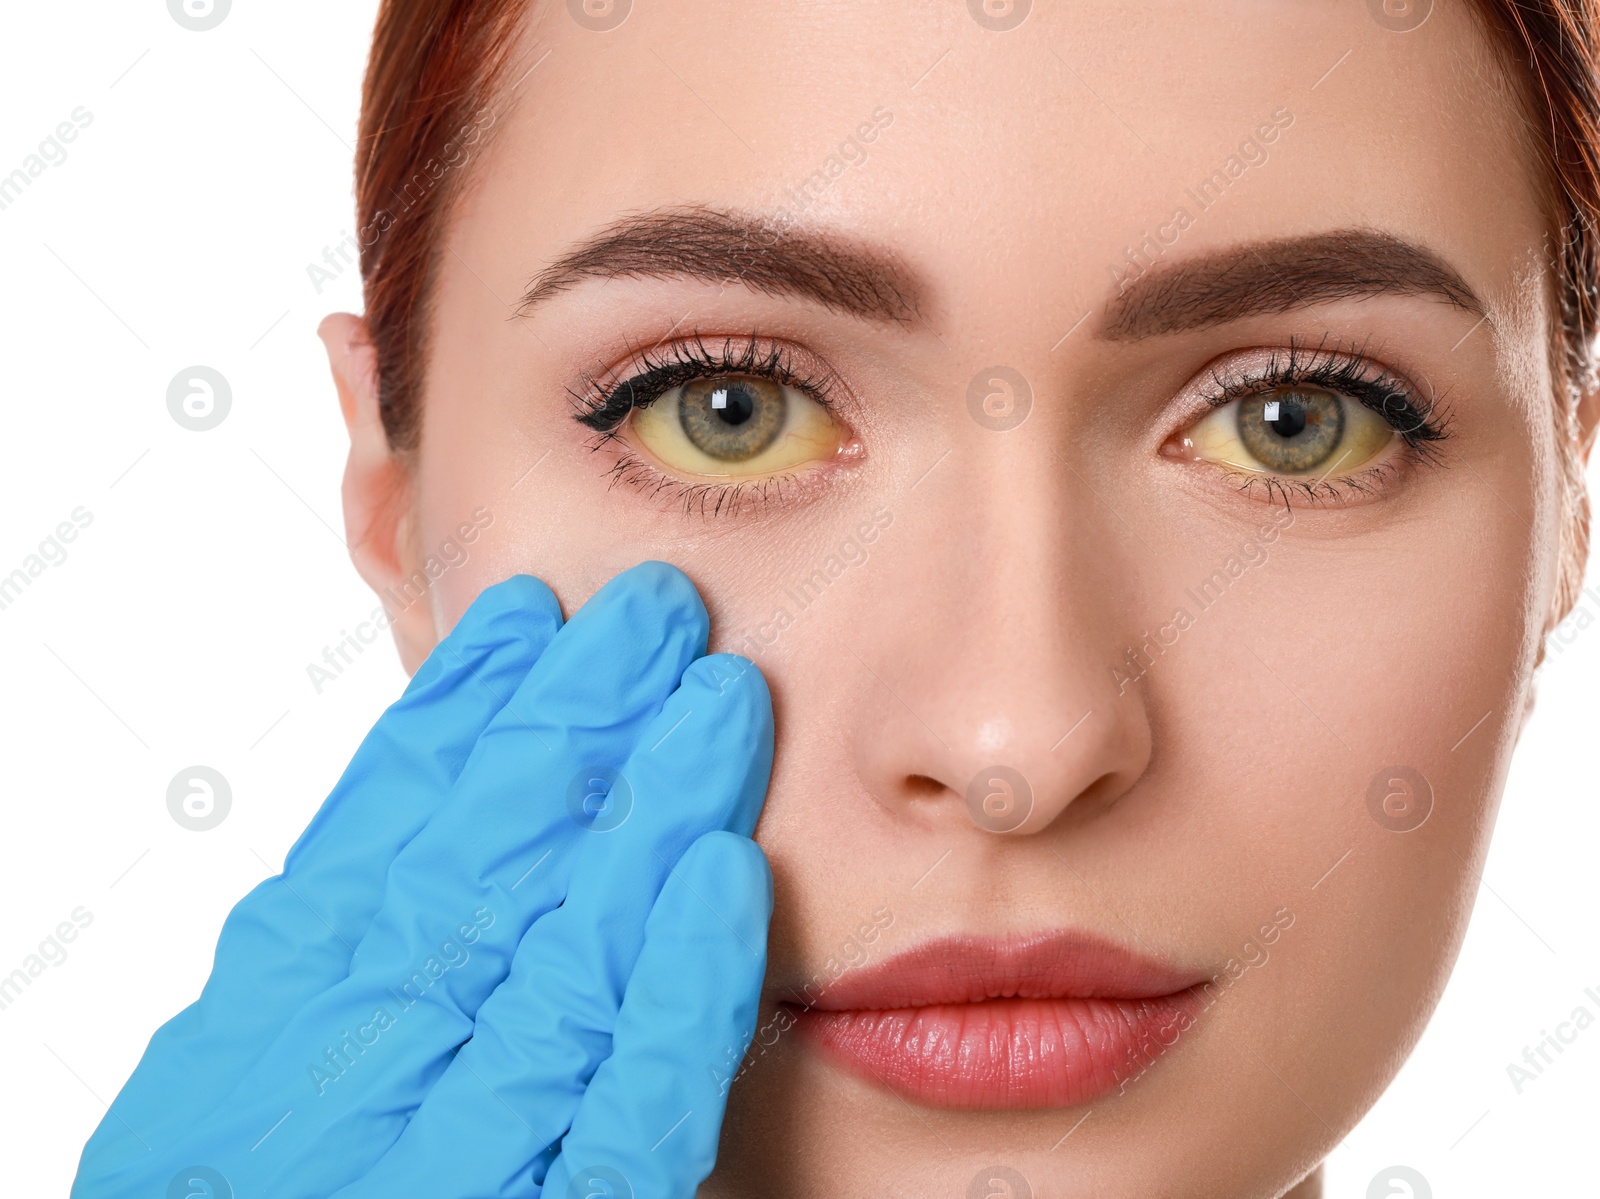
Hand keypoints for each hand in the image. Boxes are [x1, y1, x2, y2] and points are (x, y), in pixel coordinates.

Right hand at [72, 562, 774, 1197]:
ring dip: (641, 817)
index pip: (368, 852)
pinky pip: (623, 1114)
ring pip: (556, 964)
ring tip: (715, 694)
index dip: (455, 724)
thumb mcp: (247, 1121)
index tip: (527, 621)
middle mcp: (333, 1106)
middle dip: (568, 734)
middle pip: (472, 878)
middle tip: (652, 615)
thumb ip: (333, 985)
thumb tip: (436, 817)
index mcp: (246, 1067)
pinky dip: (673, 990)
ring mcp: (441, 1179)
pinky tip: (722, 876)